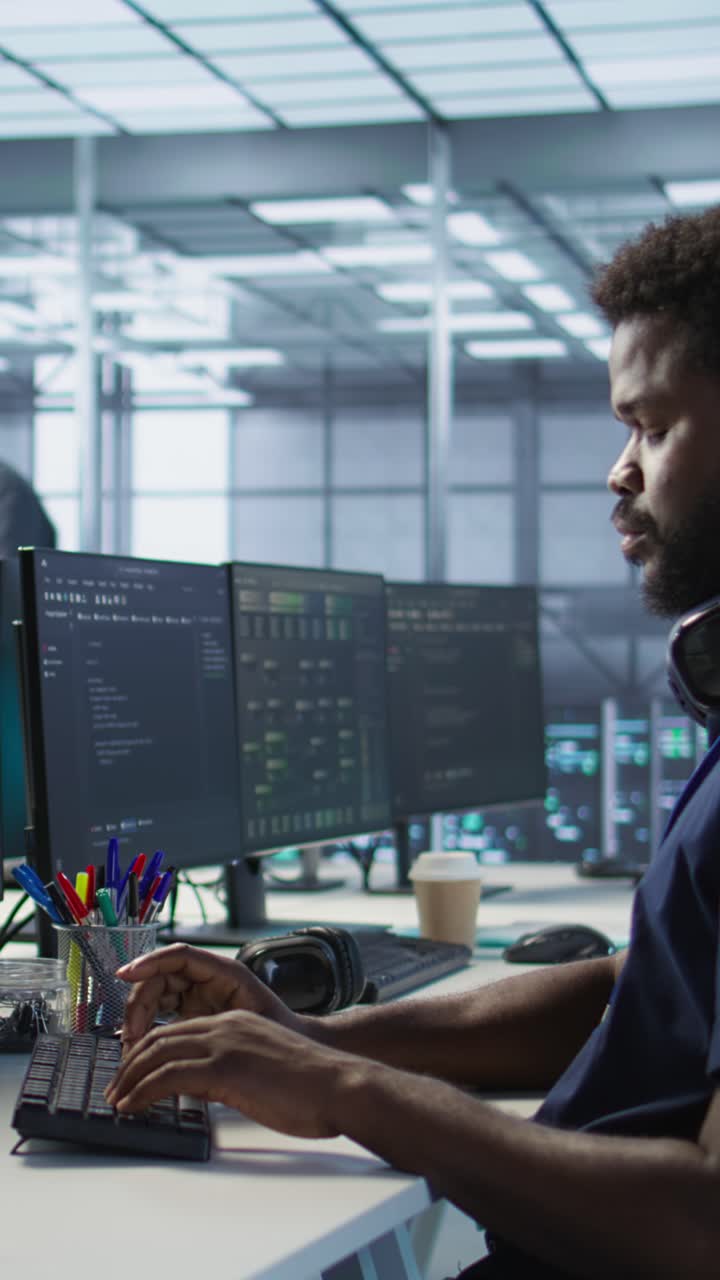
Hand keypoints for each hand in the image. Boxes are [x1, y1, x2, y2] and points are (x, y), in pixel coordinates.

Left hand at [106, 1010, 350, 1138]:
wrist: (340, 1086)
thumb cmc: (311, 1088)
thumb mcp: (261, 1070)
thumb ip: (228, 1071)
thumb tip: (197, 1090)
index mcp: (237, 1022)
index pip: (178, 1030)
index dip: (149, 1052)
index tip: (133, 1074)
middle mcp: (227, 1025)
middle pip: (161, 1037)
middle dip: (131, 1064)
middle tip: (116, 1090)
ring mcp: (225, 1044)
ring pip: (157, 1053)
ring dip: (129, 1079)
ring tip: (117, 1101)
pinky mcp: (224, 1068)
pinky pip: (167, 1076)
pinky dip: (142, 1092)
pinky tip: (132, 1107)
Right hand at [117, 943, 304, 1046]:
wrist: (296, 1054)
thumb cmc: (279, 1034)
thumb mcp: (249, 1025)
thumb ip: (213, 1027)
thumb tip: (172, 1034)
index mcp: (224, 972)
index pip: (179, 955)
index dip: (150, 961)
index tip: (128, 974)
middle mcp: (208, 979)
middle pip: (160, 978)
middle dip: (139, 1003)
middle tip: (130, 1035)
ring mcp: (198, 996)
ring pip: (156, 997)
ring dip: (139, 1018)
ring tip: (133, 1047)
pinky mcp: (193, 1015)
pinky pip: (161, 1015)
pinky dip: (147, 1029)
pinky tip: (141, 1048)